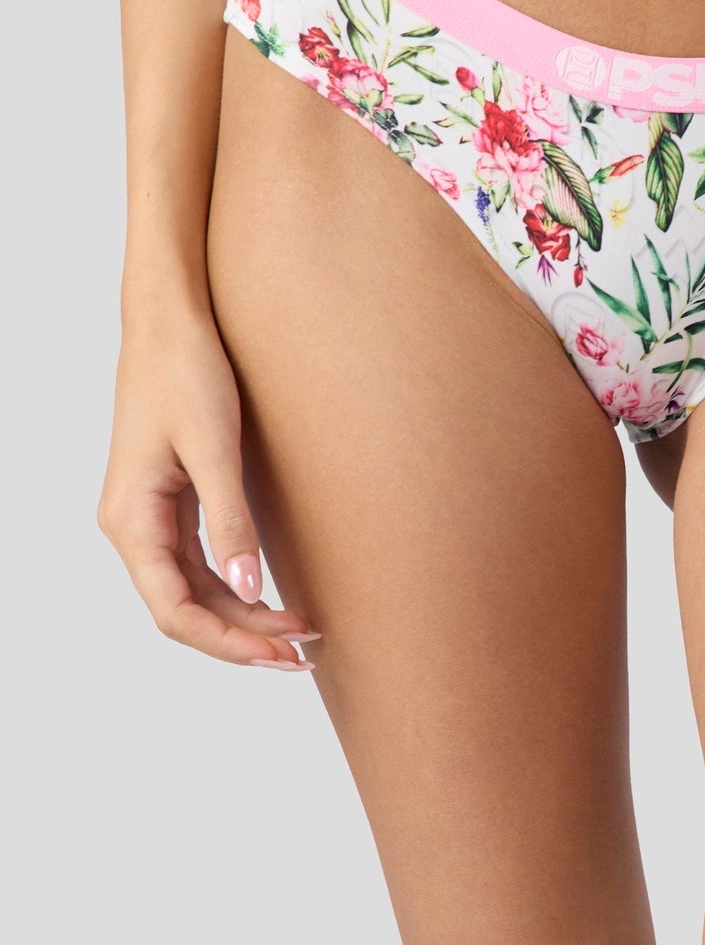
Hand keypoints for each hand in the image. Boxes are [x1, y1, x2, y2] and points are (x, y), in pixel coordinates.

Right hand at [98, 305, 318, 669]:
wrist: (170, 319)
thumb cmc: (186, 371)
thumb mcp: (214, 445)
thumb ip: (231, 520)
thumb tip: (248, 587)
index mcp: (131, 520)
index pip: (175, 611)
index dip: (227, 641)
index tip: (278, 654)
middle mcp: (132, 525)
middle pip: (185, 608)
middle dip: (242, 635)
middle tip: (302, 652)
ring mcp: (150, 512)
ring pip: (193, 587)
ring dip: (242, 612)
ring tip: (297, 630)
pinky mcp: (171, 496)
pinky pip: (198, 559)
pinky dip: (234, 581)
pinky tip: (270, 592)